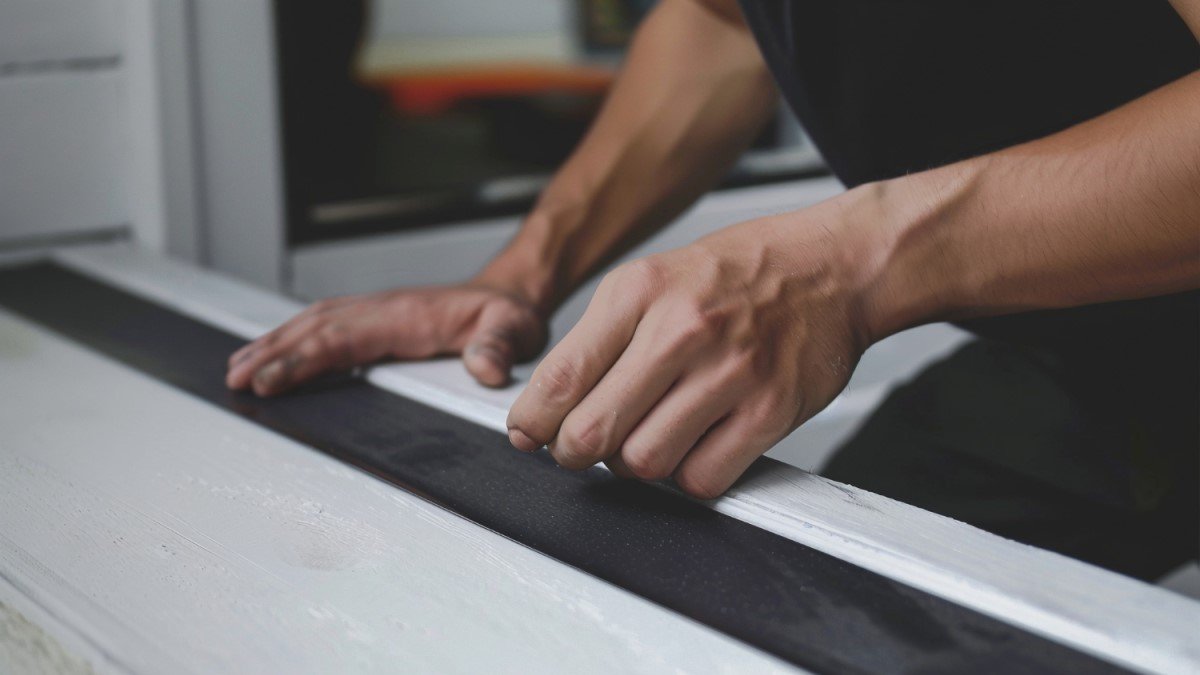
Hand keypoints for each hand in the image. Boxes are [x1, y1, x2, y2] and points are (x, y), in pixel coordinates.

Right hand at [226, 283, 546, 395]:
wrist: (510, 295)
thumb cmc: (508, 314)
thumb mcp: (513, 329)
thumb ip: (497, 347)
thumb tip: (485, 368)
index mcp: (405, 316)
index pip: (342, 338)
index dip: (304, 359)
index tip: (272, 379)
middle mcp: (383, 310)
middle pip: (315, 329)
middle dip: (272, 354)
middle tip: (236, 379)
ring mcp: (376, 313)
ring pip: (313, 324)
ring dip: (274, 344)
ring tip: (237, 368)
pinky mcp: (376, 320)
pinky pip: (325, 326)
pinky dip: (293, 338)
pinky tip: (272, 352)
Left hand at [505, 205, 874, 498]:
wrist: (833, 267)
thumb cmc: (739, 275)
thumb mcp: (654, 280)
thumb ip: (598, 341)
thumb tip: (544, 412)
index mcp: (641, 291)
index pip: (560, 376)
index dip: (532, 422)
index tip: (529, 435)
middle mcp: (683, 329)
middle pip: (592, 431)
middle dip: (574, 452)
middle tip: (581, 448)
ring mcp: (731, 372)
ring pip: (644, 462)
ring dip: (634, 464)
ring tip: (646, 437)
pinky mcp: (771, 411)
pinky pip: (703, 478)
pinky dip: (688, 475)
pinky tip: (692, 446)